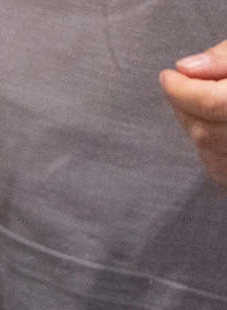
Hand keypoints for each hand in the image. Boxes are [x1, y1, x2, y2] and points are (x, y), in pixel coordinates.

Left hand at [161, 40, 226, 189]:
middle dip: (184, 107)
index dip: (185, 91)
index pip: (217, 104)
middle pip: (208, 132)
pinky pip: (220, 170)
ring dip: (193, 126)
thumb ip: (226, 58)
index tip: (169, 76)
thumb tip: (187, 69)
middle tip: (179, 85)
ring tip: (195, 101)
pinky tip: (211, 125)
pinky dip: (207, 148)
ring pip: (210, 151)